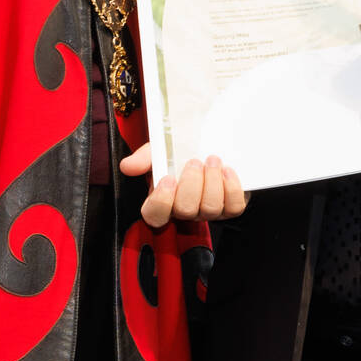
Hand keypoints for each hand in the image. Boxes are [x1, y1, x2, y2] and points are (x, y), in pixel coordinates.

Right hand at [120, 146, 247, 228]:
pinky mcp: (230, 208)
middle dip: (192, 184)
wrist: (208, 145)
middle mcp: (184, 210)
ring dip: (213, 182)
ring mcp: (207, 211)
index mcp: (162, 199)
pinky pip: (233, 208)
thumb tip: (127, 166)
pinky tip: (227, 170)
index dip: (161, 201)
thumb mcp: (159, 150)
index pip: (155, 216)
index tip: (168, 178)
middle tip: (195, 162)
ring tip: (212, 160)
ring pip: (210, 209)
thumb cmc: (180, 152)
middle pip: (185, 211)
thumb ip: (144, 157)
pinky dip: (232, 188)